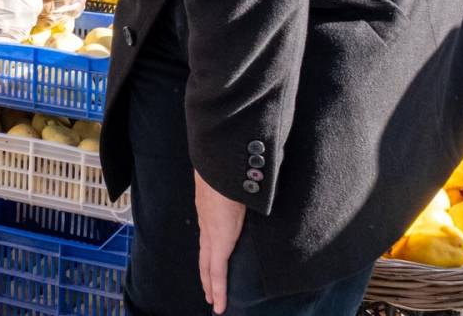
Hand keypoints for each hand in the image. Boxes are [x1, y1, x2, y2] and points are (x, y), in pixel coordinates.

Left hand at [194, 170, 245, 314]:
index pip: (208, 237)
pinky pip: (217, 270)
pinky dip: (218, 287)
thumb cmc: (231, 166)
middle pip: (205, 256)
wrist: (220, 162)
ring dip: (211, 285)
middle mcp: (207, 223)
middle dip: (207, 275)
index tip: (210, 264)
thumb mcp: (237, 180)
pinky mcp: (219, 239)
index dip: (210, 252)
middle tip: (209, 292)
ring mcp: (211, 232)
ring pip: (209, 266)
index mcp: (211, 210)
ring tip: (214, 301)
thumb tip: (257, 180)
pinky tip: (218, 302)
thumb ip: (243, 185)